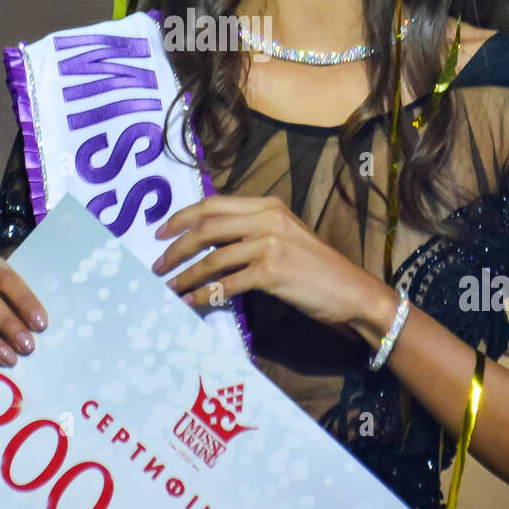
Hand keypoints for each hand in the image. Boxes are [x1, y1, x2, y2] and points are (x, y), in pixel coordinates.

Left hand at [151, 194, 389, 327]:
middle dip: (176, 247)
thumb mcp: (283, 236)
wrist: (351, 291)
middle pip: (206, 227)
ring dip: (184, 275)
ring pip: (212, 258)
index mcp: (267, 205)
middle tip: (157, 264)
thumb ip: (249, 232)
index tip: (160, 232)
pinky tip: (190, 304)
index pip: (213, 204)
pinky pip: (226, 284)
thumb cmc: (316, 267)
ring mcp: (269, 244)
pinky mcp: (272, 272)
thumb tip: (207, 242)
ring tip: (168, 287)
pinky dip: (203, 296)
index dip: (182, 216)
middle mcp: (267, 218)